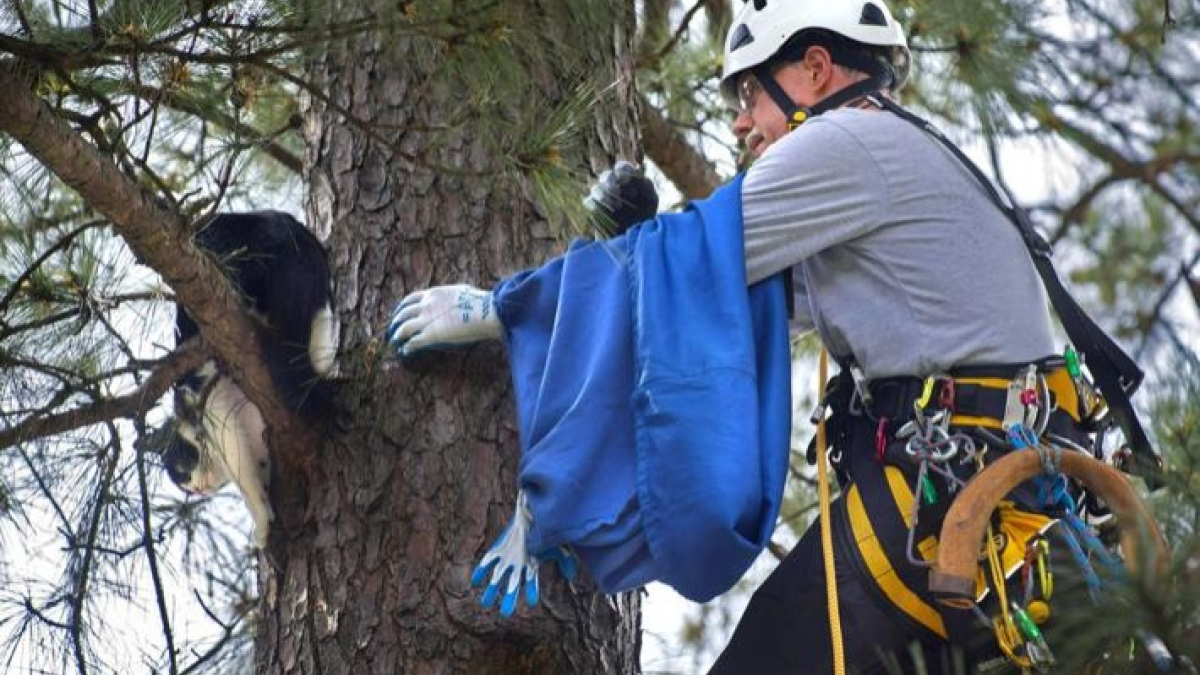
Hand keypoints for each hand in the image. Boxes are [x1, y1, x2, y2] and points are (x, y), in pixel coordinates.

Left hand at [386, 284, 501, 356]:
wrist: (487, 311)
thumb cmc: (481, 302)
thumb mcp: (461, 291)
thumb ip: (450, 296)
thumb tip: (454, 297)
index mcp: (434, 294)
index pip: (409, 299)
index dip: (401, 308)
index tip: (399, 314)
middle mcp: (426, 305)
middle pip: (402, 314)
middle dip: (395, 322)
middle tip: (392, 330)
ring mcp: (428, 320)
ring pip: (403, 328)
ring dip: (397, 336)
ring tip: (395, 342)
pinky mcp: (432, 335)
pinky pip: (413, 342)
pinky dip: (407, 347)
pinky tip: (406, 351)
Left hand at [471, 491, 577, 616]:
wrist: (530, 510)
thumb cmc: (543, 527)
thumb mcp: (556, 544)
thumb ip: (564, 560)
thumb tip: (570, 576)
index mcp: (532, 564)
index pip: (531, 582)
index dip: (531, 590)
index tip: (532, 602)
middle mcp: (518, 563)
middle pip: (512, 585)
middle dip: (508, 598)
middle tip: (505, 614)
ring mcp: (507, 556)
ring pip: (498, 576)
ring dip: (492, 589)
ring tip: (485, 603)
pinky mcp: (498, 548)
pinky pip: (487, 561)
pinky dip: (481, 571)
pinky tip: (474, 581)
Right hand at [583, 160, 658, 236]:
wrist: (635, 240)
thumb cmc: (645, 218)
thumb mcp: (651, 200)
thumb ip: (646, 184)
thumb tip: (634, 173)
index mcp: (627, 181)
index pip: (621, 167)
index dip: (622, 170)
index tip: (626, 179)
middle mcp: (613, 187)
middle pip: (605, 175)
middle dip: (610, 181)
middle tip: (617, 191)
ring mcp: (602, 198)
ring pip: (595, 188)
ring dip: (604, 195)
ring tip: (616, 207)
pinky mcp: (594, 210)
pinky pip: (588, 201)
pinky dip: (595, 205)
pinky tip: (605, 213)